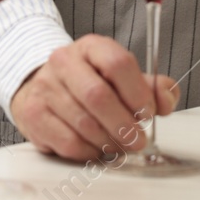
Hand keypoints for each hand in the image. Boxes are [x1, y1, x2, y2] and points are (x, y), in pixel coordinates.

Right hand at [8, 35, 179, 161]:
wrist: (44, 88)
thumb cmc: (91, 84)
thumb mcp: (123, 78)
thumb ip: (152, 88)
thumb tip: (166, 101)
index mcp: (91, 47)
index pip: (118, 63)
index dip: (138, 93)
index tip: (148, 113)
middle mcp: (64, 61)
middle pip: (98, 96)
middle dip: (124, 125)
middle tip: (138, 141)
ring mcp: (45, 87)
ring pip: (84, 124)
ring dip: (109, 142)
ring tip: (119, 145)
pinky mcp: (33, 114)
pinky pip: (68, 142)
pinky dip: (89, 152)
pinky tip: (96, 148)